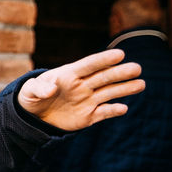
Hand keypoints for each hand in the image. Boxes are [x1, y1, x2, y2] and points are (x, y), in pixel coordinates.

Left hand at [17, 49, 143, 130]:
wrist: (34, 117)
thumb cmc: (31, 97)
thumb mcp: (29, 91)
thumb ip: (39, 88)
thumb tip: (51, 88)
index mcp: (69, 74)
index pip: (89, 65)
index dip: (103, 59)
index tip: (120, 54)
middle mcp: (82, 85)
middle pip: (104, 77)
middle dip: (120, 73)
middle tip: (137, 68)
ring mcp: (87, 100)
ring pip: (109, 93)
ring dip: (125, 89)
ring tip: (141, 84)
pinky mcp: (89, 116)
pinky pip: (104, 113)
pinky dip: (113, 111)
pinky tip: (123, 108)